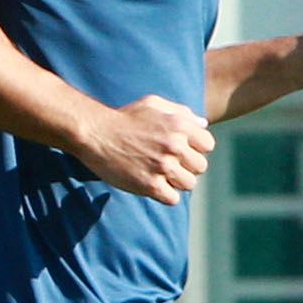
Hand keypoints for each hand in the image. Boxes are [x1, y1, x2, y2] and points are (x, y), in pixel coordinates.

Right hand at [72, 95, 214, 204]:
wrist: (94, 133)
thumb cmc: (123, 118)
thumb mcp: (152, 104)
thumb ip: (180, 112)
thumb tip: (203, 124)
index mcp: (179, 125)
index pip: (207, 145)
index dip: (195, 149)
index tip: (180, 150)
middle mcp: (175, 145)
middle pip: (200, 167)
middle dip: (186, 166)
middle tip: (167, 164)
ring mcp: (163, 166)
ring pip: (189, 184)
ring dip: (176, 182)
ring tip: (160, 175)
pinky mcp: (150, 185)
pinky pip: (172, 198)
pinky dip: (164, 195)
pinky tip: (152, 185)